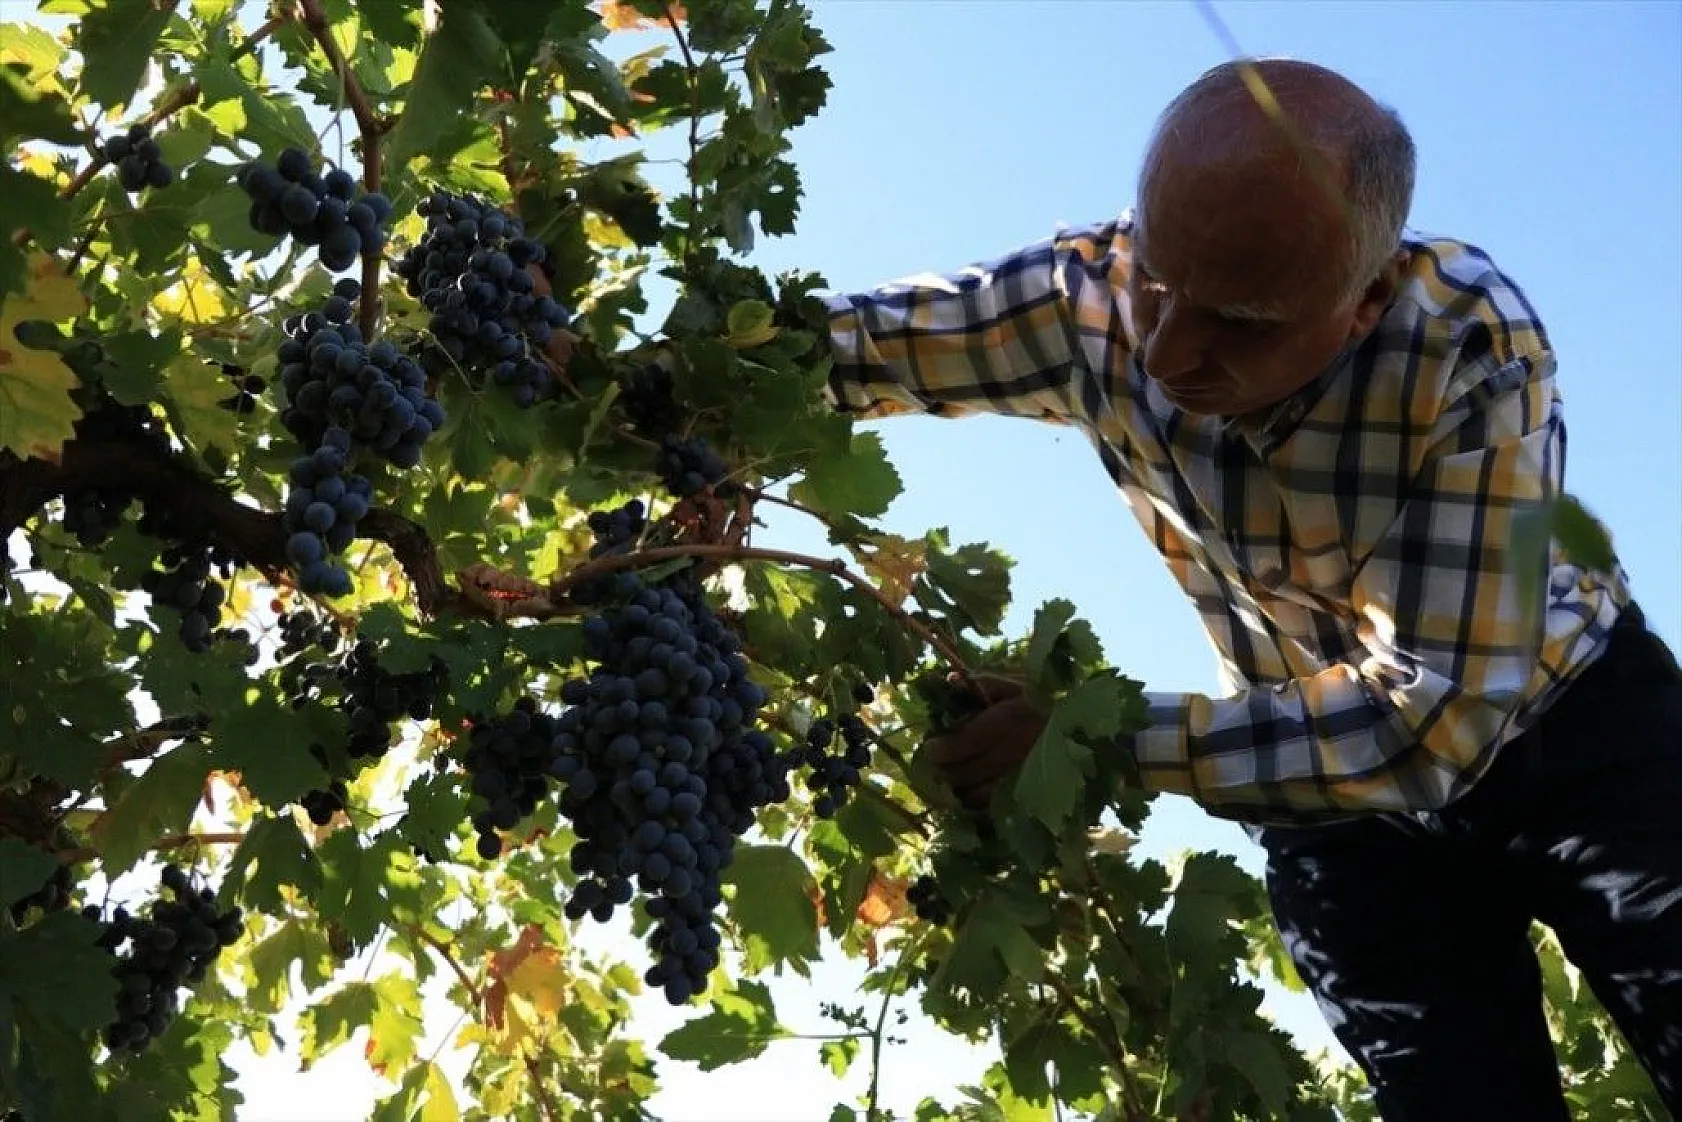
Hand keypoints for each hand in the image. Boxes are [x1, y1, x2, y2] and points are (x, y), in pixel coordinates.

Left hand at [925, 674, 1046, 809]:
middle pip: (962, 773)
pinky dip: (978, 799)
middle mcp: (1011, 754)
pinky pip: (993, 805)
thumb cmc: (1047, 701)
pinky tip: (975, 787)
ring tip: (955, 774)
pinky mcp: (1029, 794)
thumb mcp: (1017, 684)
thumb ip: (982, 682)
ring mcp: (1020, 778)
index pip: (959, 744)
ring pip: (974, 794)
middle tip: (939, 761)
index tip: (931, 744)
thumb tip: (949, 681)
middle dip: (944, 768)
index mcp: (1006, 722)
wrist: (1085, 726)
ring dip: (958, 786)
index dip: (938, 748)